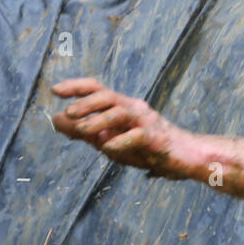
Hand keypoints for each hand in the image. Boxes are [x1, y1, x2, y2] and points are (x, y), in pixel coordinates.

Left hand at [51, 78, 183, 173]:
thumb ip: (86, 132)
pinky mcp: (157, 139)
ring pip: (120, 113)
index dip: (76, 87)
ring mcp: (147, 122)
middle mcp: (134, 109)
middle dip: (86, 102)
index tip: (55, 90)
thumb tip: (56, 120)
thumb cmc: (149, 149)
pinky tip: (108, 148)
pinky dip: (121, 142)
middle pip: (107, 96)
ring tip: (82, 130)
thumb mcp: (112, 141)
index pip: (98, 90)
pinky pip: (137, 136)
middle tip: (69, 112)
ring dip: (99, 120)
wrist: (188, 157)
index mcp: (123, 107)